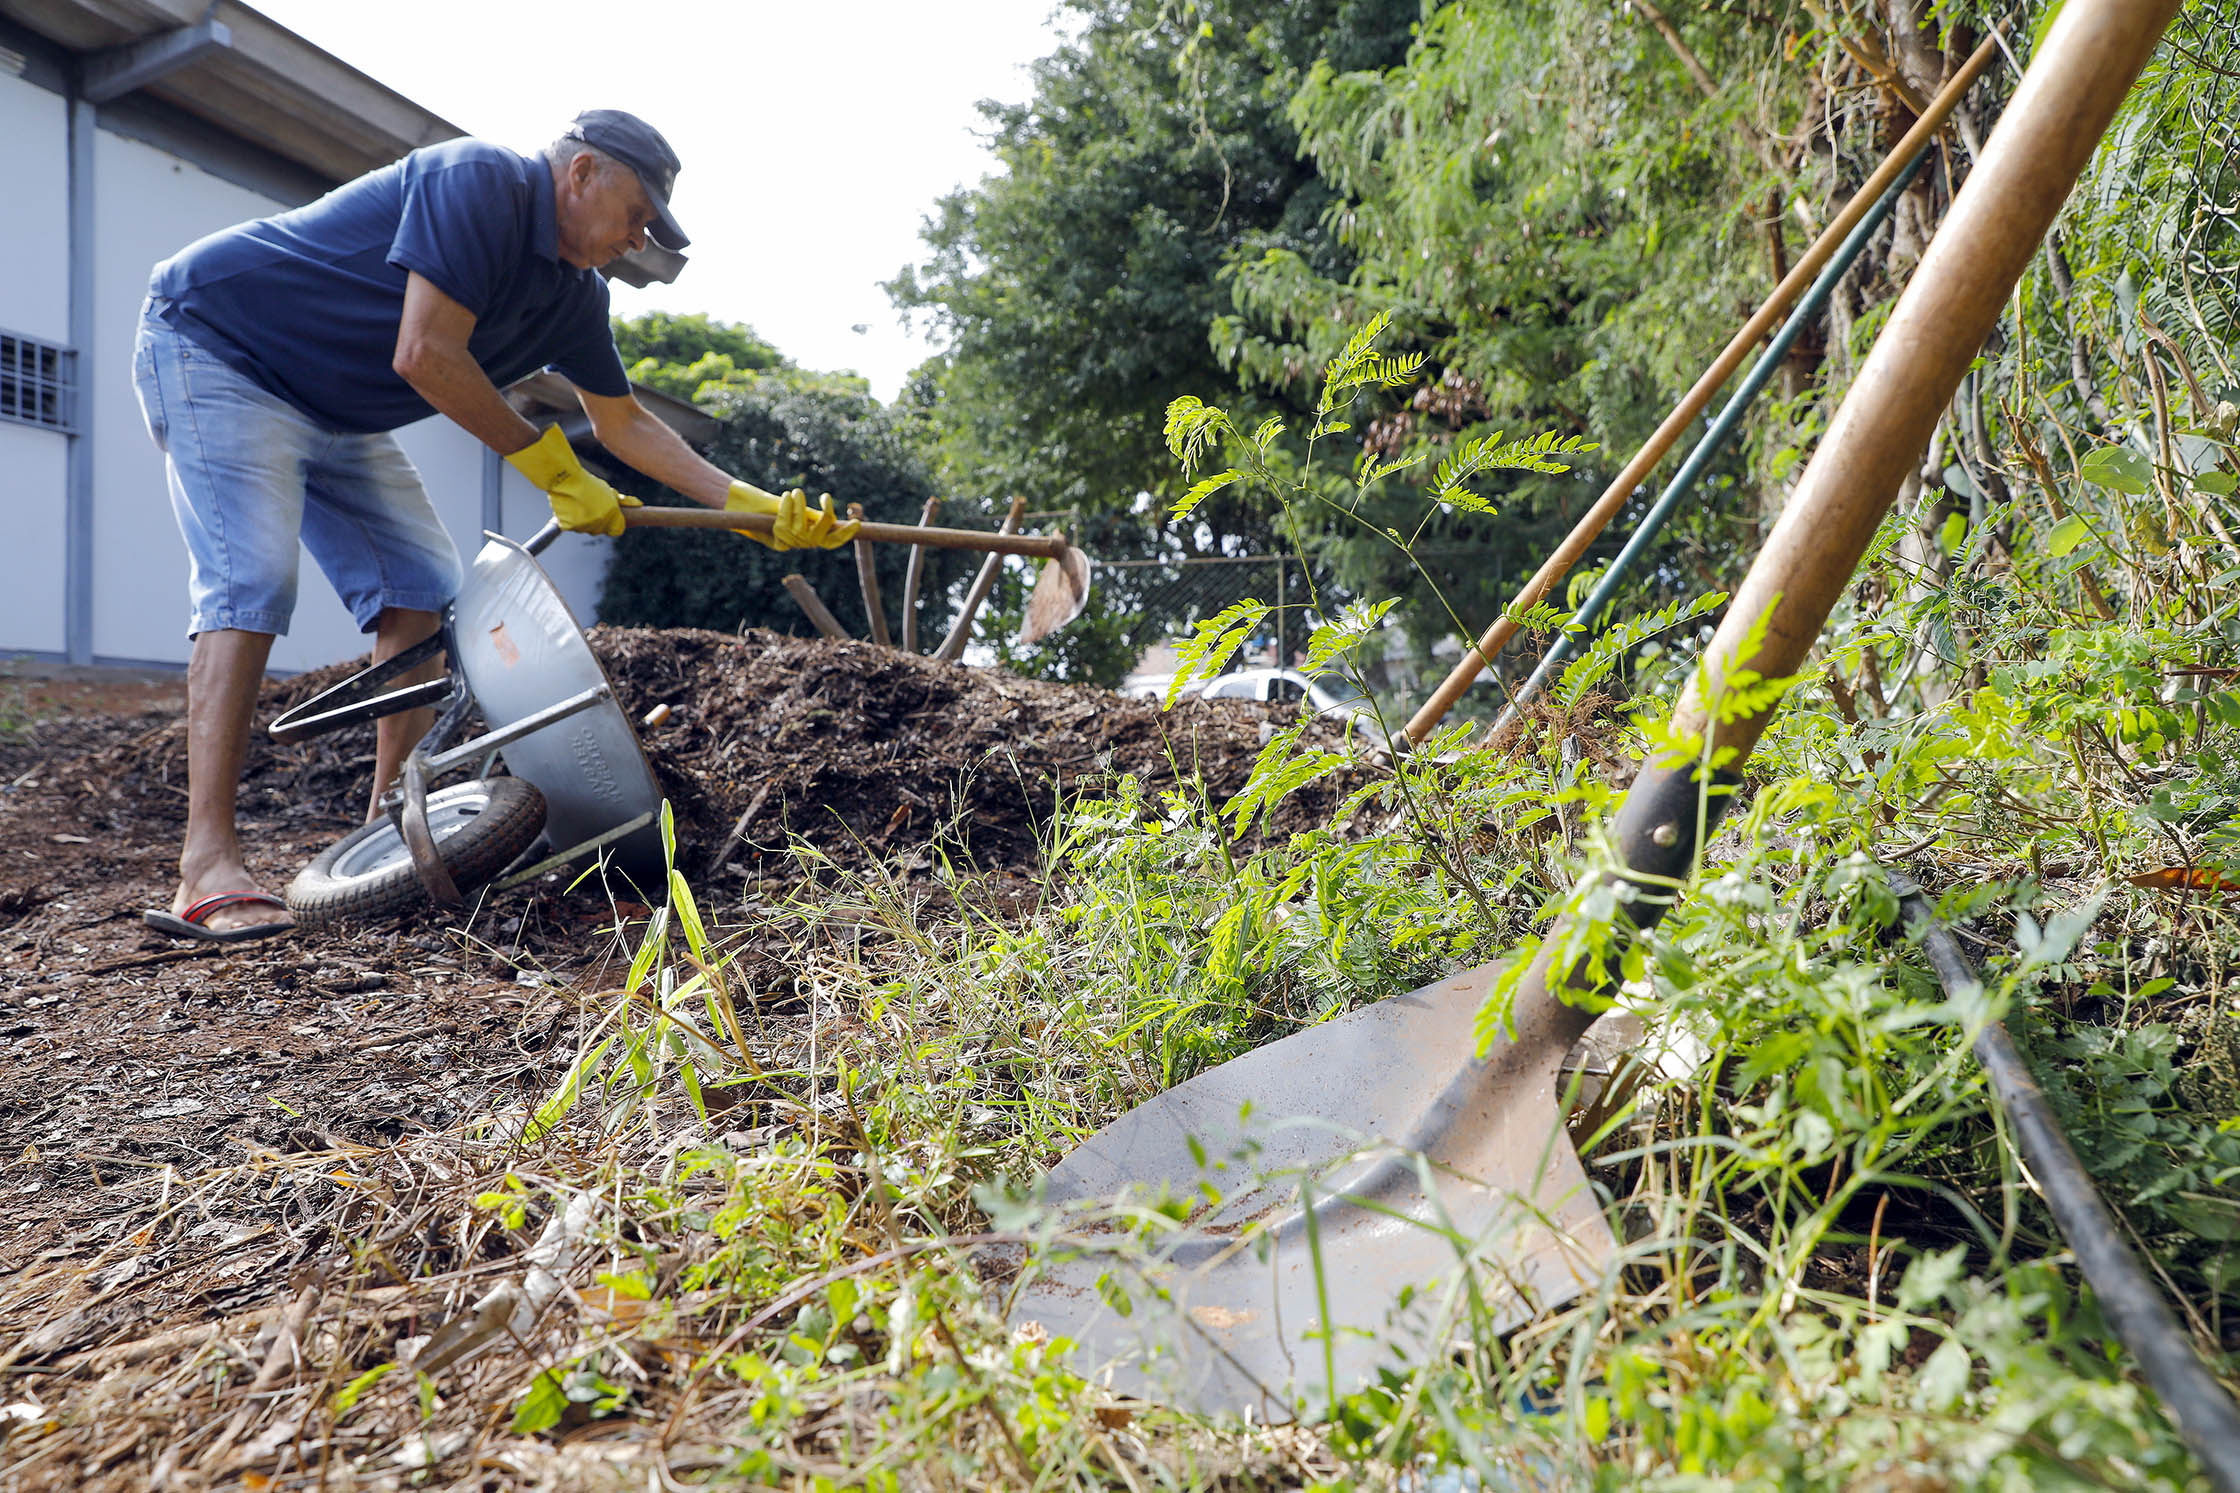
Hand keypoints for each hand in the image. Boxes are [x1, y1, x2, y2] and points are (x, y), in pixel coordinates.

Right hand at [505, 426, 640, 536]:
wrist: (564, 477)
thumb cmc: (587, 483)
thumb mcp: (609, 491)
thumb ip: (625, 501)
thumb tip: (639, 504)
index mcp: (612, 514)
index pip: (617, 530)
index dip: (612, 523)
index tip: (605, 516)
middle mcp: (599, 522)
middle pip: (600, 530)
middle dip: (596, 521)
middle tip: (588, 505)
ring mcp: (583, 525)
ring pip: (584, 529)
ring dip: (581, 520)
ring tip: (577, 503)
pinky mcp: (568, 525)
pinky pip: (569, 527)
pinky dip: (567, 520)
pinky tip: (568, 507)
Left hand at [724, 482, 861, 550]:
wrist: (750, 508)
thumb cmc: (777, 506)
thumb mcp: (799, 509)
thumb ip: (813, 515)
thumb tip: (829, 517)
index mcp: (813, 537)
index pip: (834, 541)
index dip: (847, 533)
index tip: (856, 522)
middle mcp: (804, 543)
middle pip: (824, 530)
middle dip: (826, 512)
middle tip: (825, 497)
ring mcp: (792, 543)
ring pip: (804, 523)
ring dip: (800, 504)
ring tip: (795, 492)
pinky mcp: (778, 541)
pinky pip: (788, 520)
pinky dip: (788, 506)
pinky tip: (785, 497)